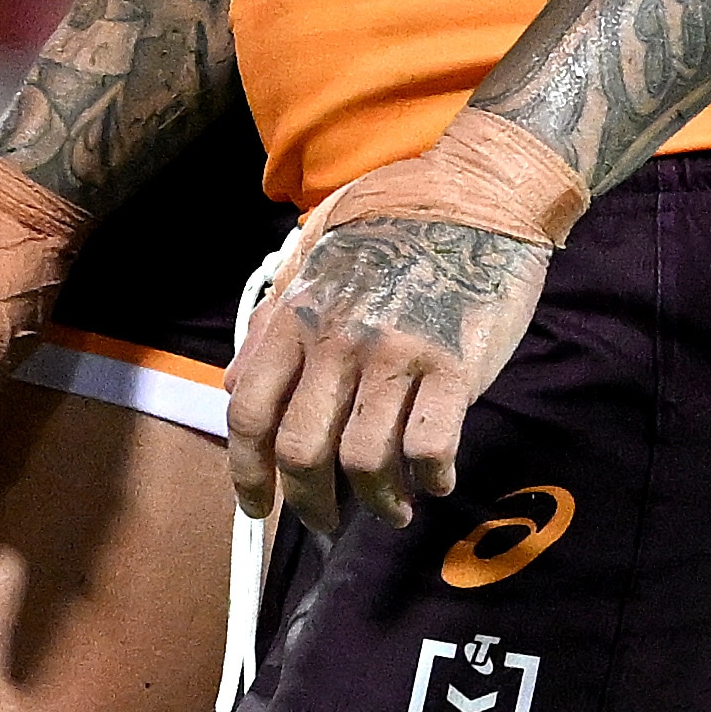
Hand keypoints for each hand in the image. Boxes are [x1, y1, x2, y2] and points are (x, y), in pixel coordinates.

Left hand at [224, 215, 549, 537]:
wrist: (477, 190)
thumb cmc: (394, 222)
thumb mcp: (314, 257)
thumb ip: (271, 321)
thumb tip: (233, 384)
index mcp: (298, 316)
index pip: (250, 412)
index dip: (247, 472)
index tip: (260, 507)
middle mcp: (339, 339)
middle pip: (303, 451)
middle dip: (312, 504)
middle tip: (328, 521)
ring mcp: (398, 353)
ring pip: (365, 461)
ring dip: (377, 501)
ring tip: (391, 508)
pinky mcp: (455, 365)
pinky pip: (431, 446)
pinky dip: (431, 477)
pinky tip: (436, 479)